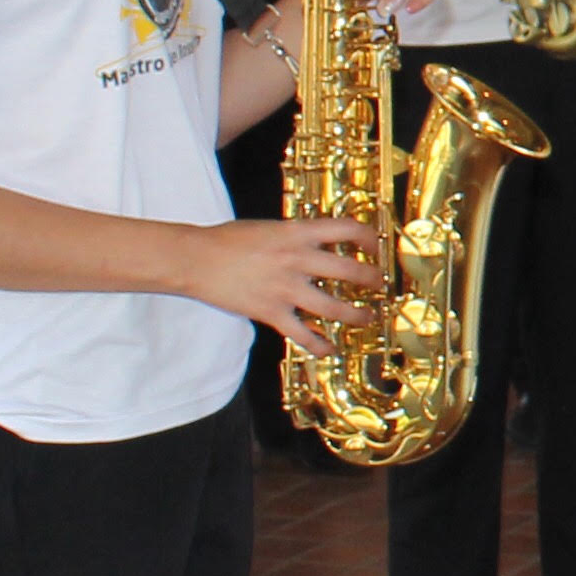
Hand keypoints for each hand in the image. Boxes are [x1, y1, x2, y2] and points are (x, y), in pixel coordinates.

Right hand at [182, 217, 377, 354]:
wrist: (195, 258)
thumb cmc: (228, 240)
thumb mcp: (270, 227)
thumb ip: (296, 236)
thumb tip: (320, 243)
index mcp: (297, 233)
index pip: (347, 229)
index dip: (369, 237)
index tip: (375, 246)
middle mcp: (297, 259)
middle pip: (351, 270)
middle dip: (373, 279)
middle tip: (379, 285)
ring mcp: (286, 288)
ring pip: (334, 308)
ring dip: (357, 315)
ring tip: (367, 318)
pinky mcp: (271, 312)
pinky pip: (302, 335)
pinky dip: (318, 345)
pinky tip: (328, 348)